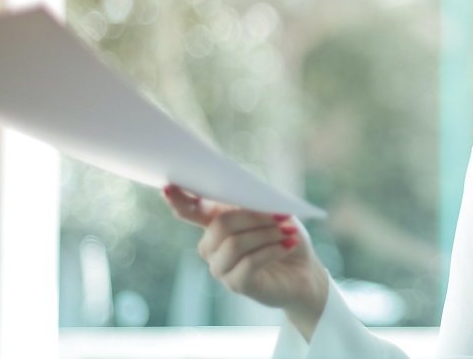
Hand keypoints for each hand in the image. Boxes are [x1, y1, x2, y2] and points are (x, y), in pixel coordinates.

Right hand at [162, 185, 328, 340]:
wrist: (304, 272)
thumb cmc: (284, 237)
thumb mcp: (274, 213)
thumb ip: (255, 203)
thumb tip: (246, 194)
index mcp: (215, 223)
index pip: (190, 211)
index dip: (178, 200)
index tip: (168, 187)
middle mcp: (212, 246)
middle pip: (220, 225)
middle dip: (254, 217)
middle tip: (283, 216)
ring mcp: (220, 267)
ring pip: (235, 244)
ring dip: (266, 234)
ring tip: (289, 232)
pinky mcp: (236, 284)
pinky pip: (248, 263)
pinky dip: (272, 250)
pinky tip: (288, 245)